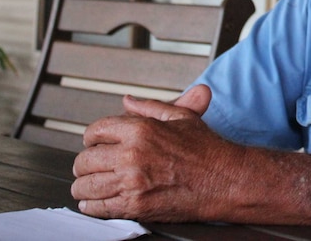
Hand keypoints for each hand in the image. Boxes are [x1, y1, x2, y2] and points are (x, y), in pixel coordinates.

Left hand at [71, 86, 239, 220]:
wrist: (227, 180)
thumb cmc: (208, 150)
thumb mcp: (181, 118)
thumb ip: (149, 108)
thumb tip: (128, 101)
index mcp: (141, 130)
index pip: (95, 131)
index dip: (91, 138)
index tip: (94, 143)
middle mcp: (132, 155)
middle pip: (85, 160)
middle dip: (85, 164)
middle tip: (90, 167)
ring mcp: (132, 182)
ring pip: (86, 186)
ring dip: (84, 186)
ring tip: (89, 185)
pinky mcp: (135, 206)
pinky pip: (98, 208)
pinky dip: (91, 206)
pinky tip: (95, 202)